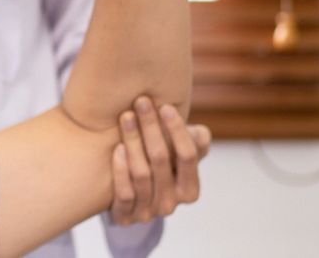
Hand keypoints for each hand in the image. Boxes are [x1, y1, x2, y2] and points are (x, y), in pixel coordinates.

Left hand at [110, 97, 211, 223]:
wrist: (127, 195)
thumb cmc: (159, 166)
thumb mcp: (178, 155)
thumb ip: (194, 143)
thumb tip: (200, 133)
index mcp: (189, 190)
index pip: (188, 156)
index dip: (178, 130)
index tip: (165, 106)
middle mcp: (171, 204)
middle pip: (162, 160)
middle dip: (151, 128)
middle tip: (141, 101)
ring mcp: (148, 212)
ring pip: (141, 174)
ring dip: (133, 142)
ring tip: (126, 116)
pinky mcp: (125, 217)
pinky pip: (124, 193)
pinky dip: (121, 170)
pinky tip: (117, 148)